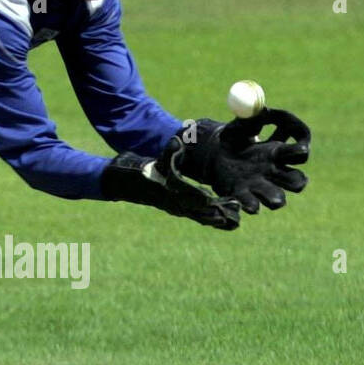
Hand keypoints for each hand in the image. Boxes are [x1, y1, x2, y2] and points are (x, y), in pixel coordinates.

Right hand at [101, 145, 240, 229]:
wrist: (126, 182)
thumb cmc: (142, 170)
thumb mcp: (155, 160)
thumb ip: (168, 152)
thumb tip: (177, 141)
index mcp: (172, 191)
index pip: (195, 198)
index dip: (212, 201)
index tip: (227, 202)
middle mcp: (175, 203)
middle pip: (201, 211)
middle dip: (219, 213)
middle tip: (237, 214)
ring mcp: (175, 208)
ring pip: (200, 217)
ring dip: (217, 220)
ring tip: (235, 223)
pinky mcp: (176, 209)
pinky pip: (195, 217)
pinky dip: (209, 220)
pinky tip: (223, 223)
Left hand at [173, 110, 309, 213]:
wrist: (211, 153)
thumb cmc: (233, 138)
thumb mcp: (240, 124)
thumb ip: (251, 116)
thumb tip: (261, 109)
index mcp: (278, 152)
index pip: (301, 151)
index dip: (302, 147)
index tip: (299, 142)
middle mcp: (274, 171)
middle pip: (298, 181)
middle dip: (296, 179)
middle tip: (284, 174)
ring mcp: (260, 186)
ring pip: (279, 199)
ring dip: (276, 197)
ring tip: (267, 193)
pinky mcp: (244, 195)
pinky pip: (253, 206)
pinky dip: (252, 205)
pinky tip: (247, 202)